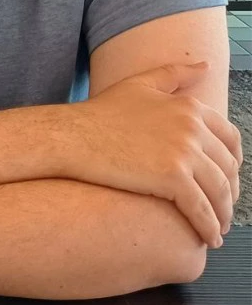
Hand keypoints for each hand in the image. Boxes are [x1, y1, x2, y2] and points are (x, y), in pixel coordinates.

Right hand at [65, 63, 242, 246]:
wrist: (71, 136)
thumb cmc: (99, 112)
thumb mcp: (139, 84)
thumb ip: (174, 74)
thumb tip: (205, 66)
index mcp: (189, 107)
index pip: (230, 139)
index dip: (233, 163)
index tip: (227, 179)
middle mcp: (193, 128)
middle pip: (227, 169)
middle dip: (230, 193)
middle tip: (223, 209)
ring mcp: (184, 153)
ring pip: (219, 192)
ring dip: (223, 215)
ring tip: (218, 229)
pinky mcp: (172, 179)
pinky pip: (202, 210)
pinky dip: (210, 227)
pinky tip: (209, 238)